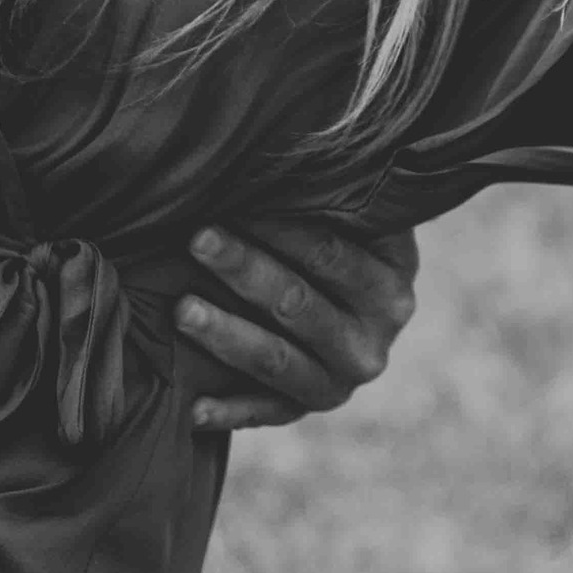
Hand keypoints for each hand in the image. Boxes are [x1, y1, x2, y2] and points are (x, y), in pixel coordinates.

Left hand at [175, 219, 418, 434]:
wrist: (359, 307)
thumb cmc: (340, 239)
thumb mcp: (352, 218)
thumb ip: (328, 196)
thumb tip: (272, 158)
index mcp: (390, 285)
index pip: (331, 254)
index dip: (280, 228)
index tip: (235, 200)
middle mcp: (373, 341)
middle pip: (298, 304)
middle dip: (244, 270)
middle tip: (197, 239)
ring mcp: (341, 382)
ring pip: (277, 361)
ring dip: (227, 336)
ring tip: (182, 309)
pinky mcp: (309, 409)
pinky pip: (267, 413)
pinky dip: (230, 412)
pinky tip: (194, 407)